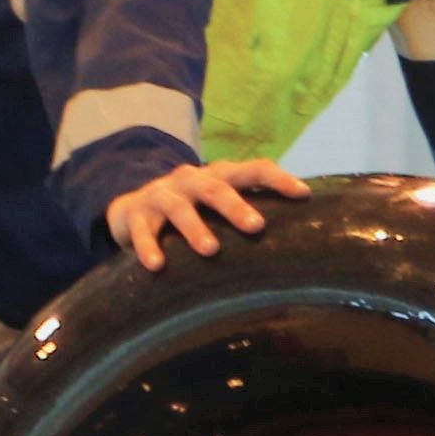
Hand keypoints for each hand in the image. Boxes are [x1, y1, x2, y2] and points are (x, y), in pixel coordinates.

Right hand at [106, 157, 313, 271]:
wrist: (130, 208)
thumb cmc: (191, 210)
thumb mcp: (218, 203)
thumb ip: (249, 210)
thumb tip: (303, 232)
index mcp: (218, 176)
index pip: (253, 169)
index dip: (278, 179)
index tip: (304, 194)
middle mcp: (191, 180)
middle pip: (216, 189)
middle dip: (236, 207)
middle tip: (257, 227)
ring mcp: (162, 195)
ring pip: (179, 208)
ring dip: (195, 228)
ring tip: (210, 251)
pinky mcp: (136, 214)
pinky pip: (142, 231)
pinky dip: (149, 247)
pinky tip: (157, 266)